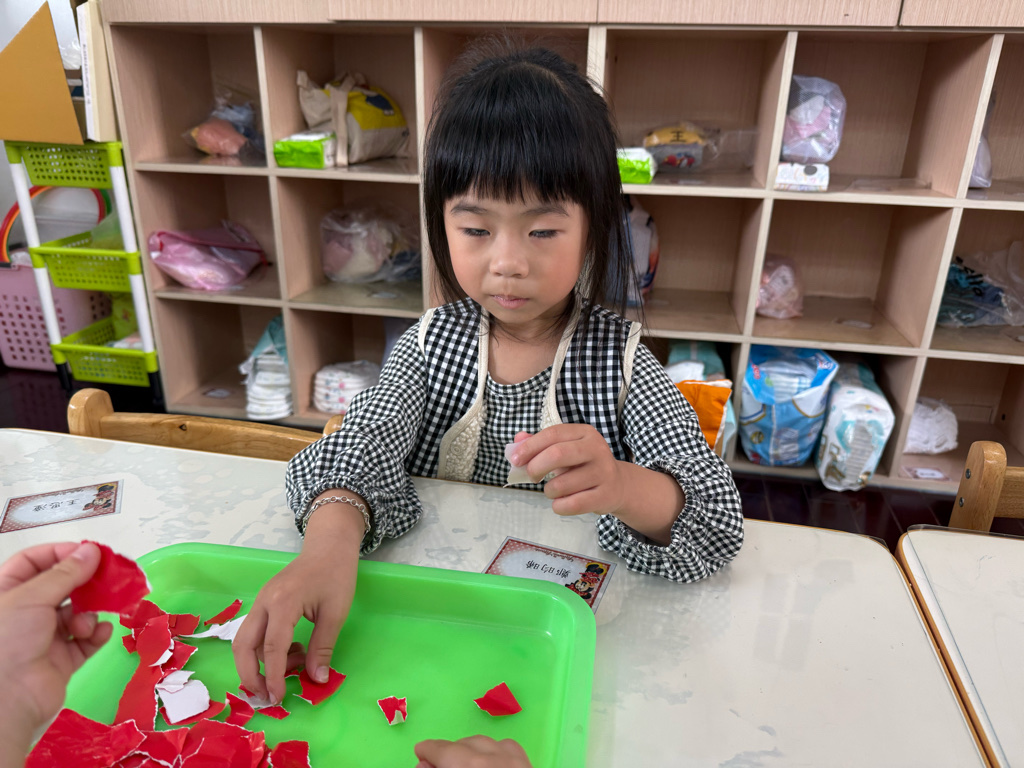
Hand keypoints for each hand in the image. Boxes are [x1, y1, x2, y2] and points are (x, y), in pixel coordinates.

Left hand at [0, 542, 112, 762]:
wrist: (8, 697)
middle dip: (85, 583)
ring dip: (88, 614)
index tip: (88, 552)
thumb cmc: (9, 640)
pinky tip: (99, 633)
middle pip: (61, 586)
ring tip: (85, 623)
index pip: (34, 561)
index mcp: (7, 593)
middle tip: (108, 578)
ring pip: (77, 613)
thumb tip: (92, 550)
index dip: (60, 553)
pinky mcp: (63, 659)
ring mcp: (44, 637)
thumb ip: (66, 572)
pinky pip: (87, 640)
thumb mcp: (33, 597)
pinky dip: (96, 634)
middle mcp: (25, 613)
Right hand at [232, 497, 363, 704]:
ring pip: (245, 640)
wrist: (329, 546)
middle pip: (242, 645)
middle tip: (268, 695)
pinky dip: (265, 649)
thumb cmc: (336, 575)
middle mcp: (263, 602)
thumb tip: (317, 679)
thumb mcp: (335, 613)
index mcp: (282, 603)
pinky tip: (293, 651)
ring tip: (290, 670)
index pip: (271, 648)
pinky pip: (255, 632)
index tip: (279, 698)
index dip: (274, 677)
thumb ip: (323, 647)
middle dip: (250, 675)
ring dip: (258, 663)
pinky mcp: (263, 603)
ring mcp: (260, 601)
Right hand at [414, 736, 531, 767]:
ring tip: (459, 762)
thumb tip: (424, 765)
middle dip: (448, 752)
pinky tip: (489, 760)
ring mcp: (517, 761)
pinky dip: (495, 750)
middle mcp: (495, 758)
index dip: (427, 751)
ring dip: (470, 749)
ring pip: (487, 742)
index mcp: (469, 765)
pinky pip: (509, 748)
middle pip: (463, 745)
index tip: (420, 752)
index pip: (443, 750)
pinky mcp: (529, 764)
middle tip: (435, 763)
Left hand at [508, 425, 626, 515]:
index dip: (530, 447)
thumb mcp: (565, 449)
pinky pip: (573, 504)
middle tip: (531, 477)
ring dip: (549, 491)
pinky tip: (560, 504)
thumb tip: (516, 442)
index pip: (552, 434)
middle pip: (557, 454)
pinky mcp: (605, 495)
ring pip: (562, 484)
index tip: (515, 460)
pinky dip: (559, 506)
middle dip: (536, 467)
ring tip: (553, 490)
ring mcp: (603, 472)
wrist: (617, 485)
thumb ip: (540, 444)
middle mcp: (597, 449)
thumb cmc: (583, 465)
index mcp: (584, 433)